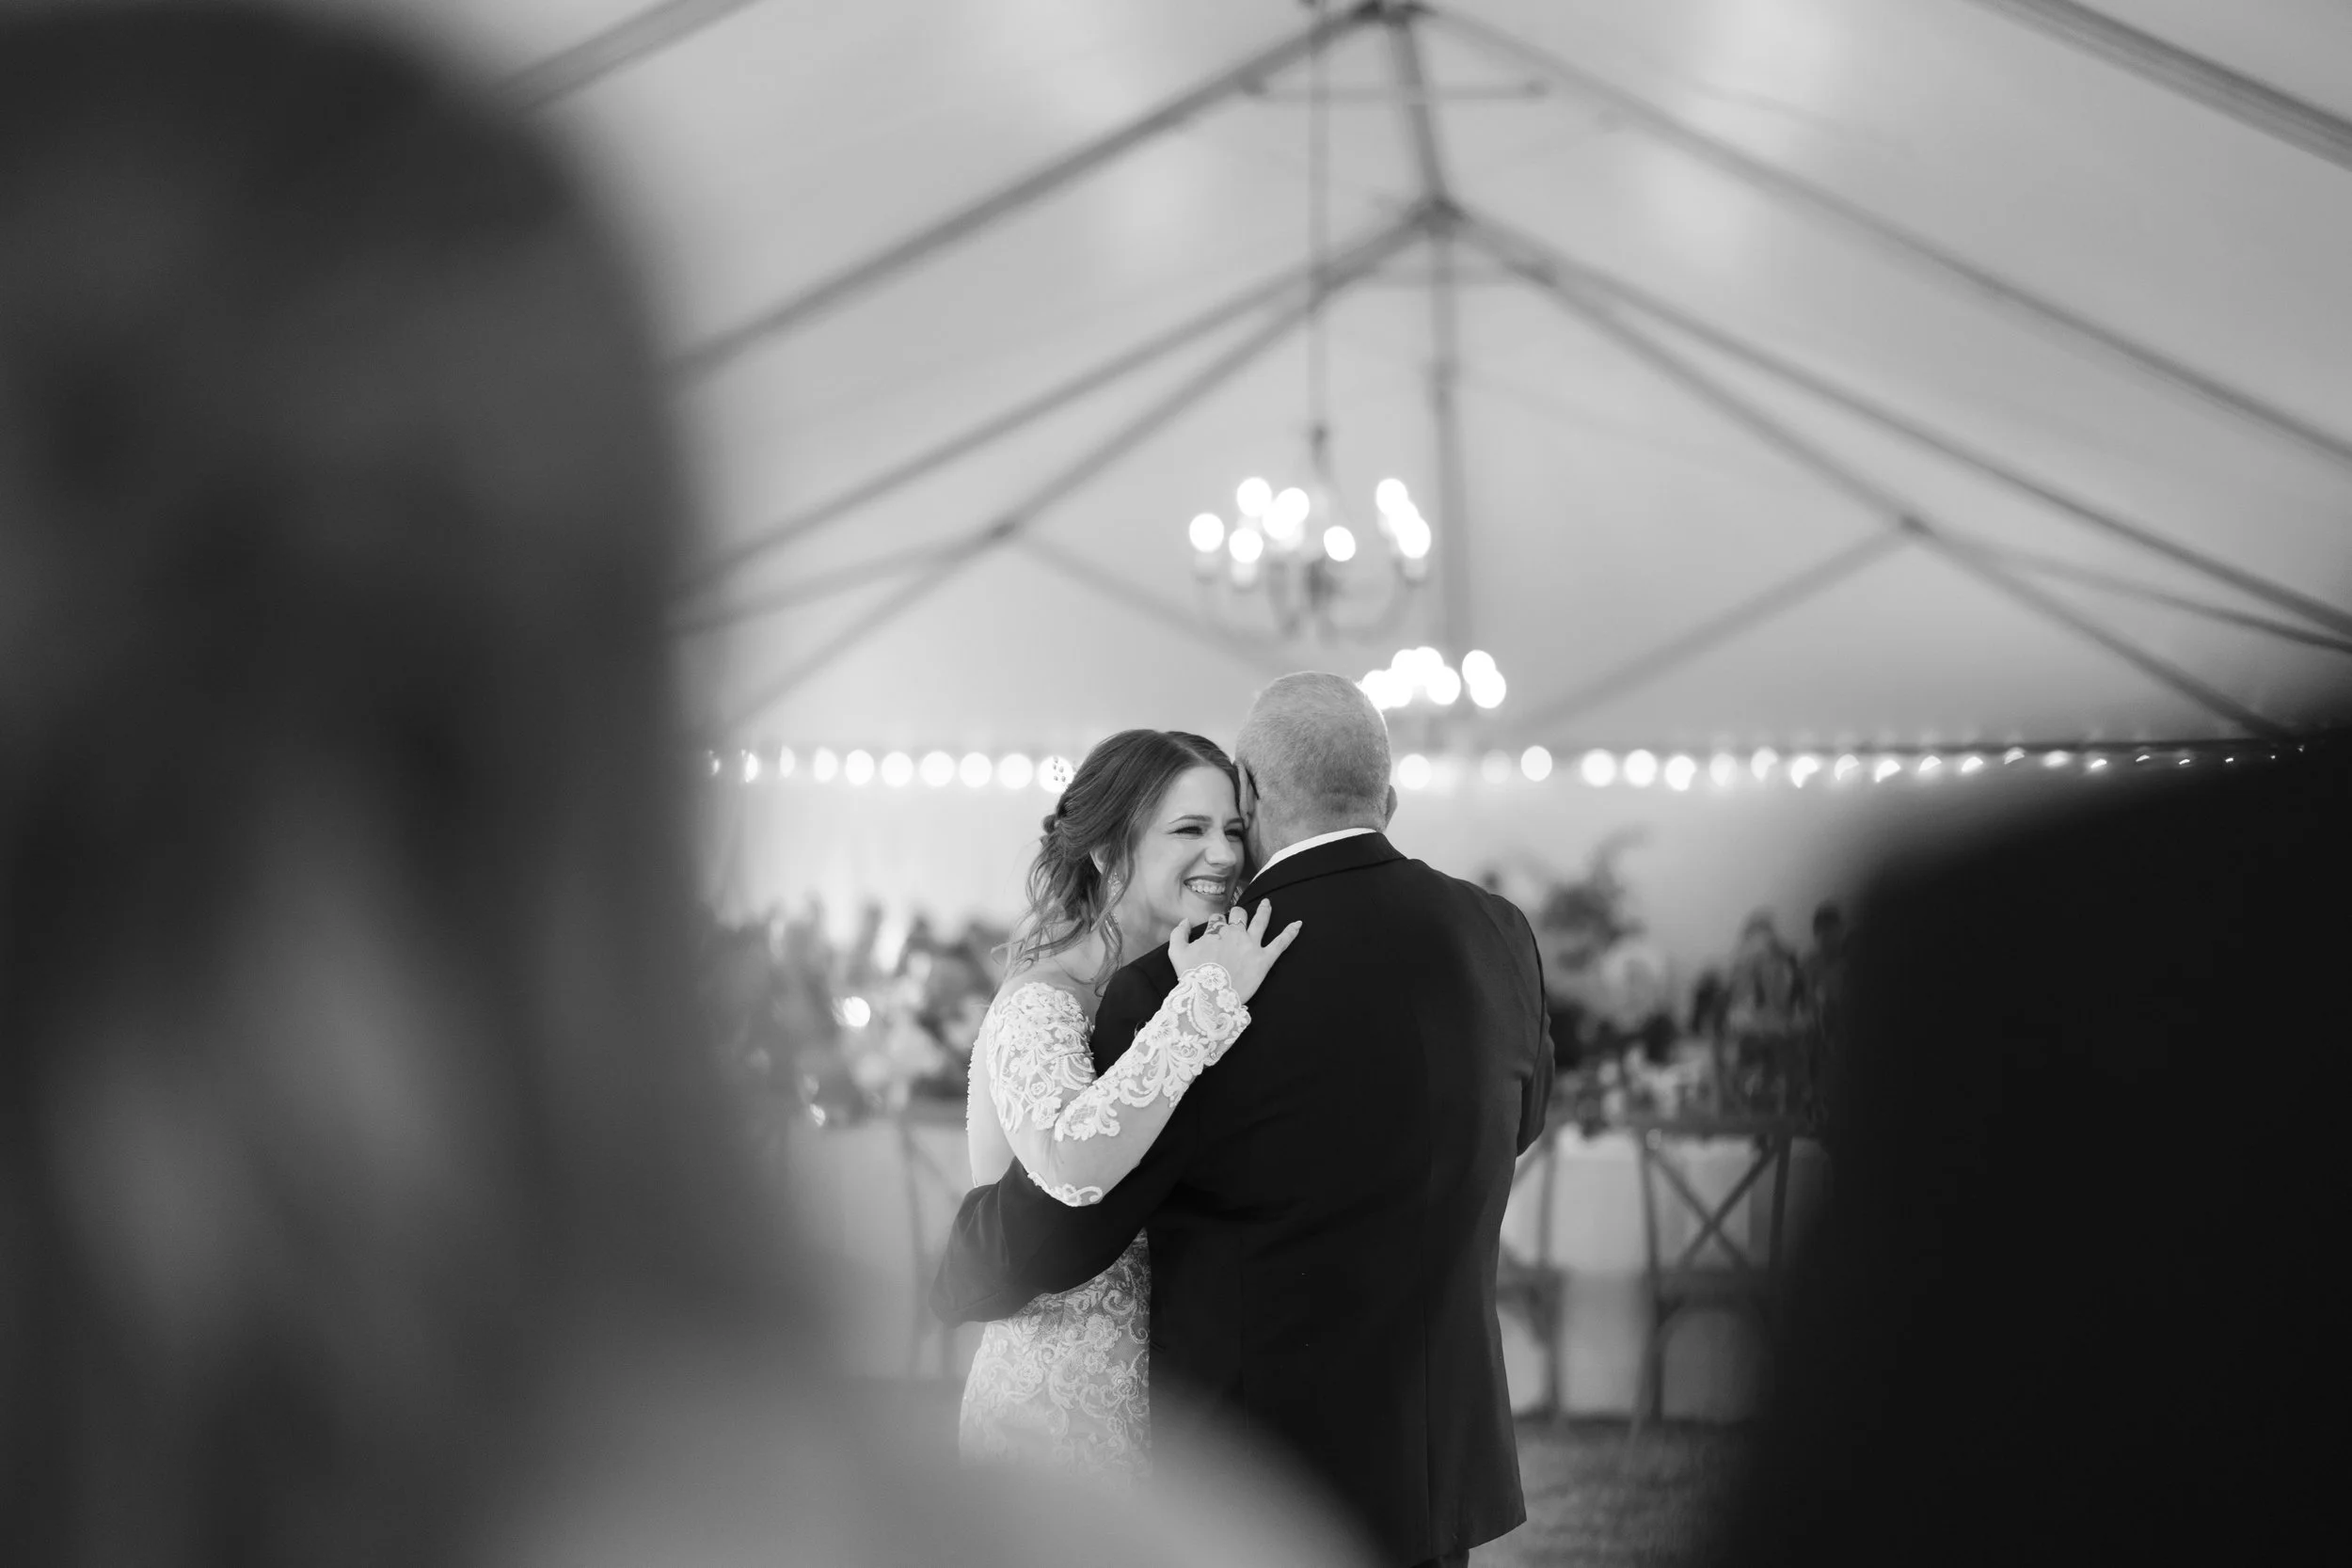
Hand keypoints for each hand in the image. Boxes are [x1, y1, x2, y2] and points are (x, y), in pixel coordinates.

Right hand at [1168, 900, 1301, 1003]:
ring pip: (1261, 921)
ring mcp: (1251, 945)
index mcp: (1215, 931)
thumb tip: (1184, 921)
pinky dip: (1290, 933)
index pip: (1217, 920)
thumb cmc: (1192, 977)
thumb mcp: (1176, 953)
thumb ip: (1178, 934)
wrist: (1209, 998)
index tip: (1215, 928)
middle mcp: (1235, 933)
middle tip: (1238, 915)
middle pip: (1239, 915)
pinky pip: (1280, 943)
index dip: (1216, 923)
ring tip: (1267, 903)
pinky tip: (1298, 924)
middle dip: (1238, 913)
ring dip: (1265, 911)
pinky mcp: (1264, 960)